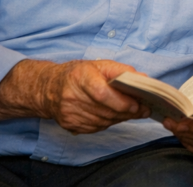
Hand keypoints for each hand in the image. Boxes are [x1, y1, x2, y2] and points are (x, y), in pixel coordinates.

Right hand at [0, 59, 149, 132]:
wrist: (49, 88)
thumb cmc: (79, 74)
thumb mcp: (100, 65)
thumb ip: (122, 71)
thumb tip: (143, 79)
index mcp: (80, 78)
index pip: (102, 93)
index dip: (121, 101)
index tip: (137, 104)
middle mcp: (71, 97)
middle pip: (104, 110)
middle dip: (127, 112)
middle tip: (143, 110)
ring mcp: (68, 113)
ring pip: (102, 121)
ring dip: (120, 118)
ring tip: (132, 112)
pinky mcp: (69, 125)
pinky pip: (96, 127)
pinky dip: (109, 122)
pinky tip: (115, 116)